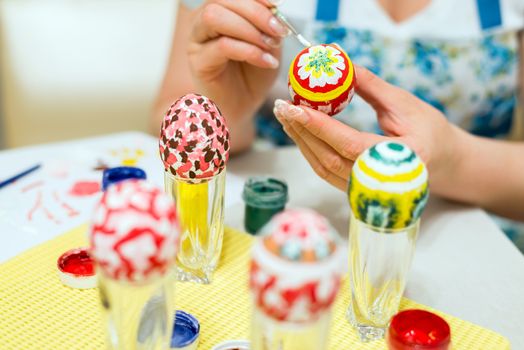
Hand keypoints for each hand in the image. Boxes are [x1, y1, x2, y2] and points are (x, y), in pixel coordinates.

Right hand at [189, 0, 287, 129]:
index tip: (278, 6)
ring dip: (248, 29)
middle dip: (255, 12)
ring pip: (214, 17)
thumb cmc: (253, 74)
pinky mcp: (198, 62)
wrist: (244, 106)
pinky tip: (266, 62)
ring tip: (270, 46)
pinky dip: (249, 51)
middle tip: (278, 30)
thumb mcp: (268, 42)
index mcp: (220, 11)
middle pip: (222, 0)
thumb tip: (275, 8)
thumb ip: (269, 24)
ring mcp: (197, 41)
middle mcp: (203, 22)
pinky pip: (222, 46)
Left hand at [273, 65, 463, 193]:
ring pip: (324, 168)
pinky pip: (326, 171)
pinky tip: (299, 131)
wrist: (442, 161)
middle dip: (302, 132)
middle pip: (330, 159)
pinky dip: (310, 150)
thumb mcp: (404, 103)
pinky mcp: (356, 189)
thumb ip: (370, 86)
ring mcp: (367, 190)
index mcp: (402, 160)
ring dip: (301, 141)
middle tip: (282, 107)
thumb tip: (339, 61)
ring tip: (286, 116)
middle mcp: (382, 182)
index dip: (320, 126)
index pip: (350, 144)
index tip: (296, 107)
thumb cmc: (429, 130)